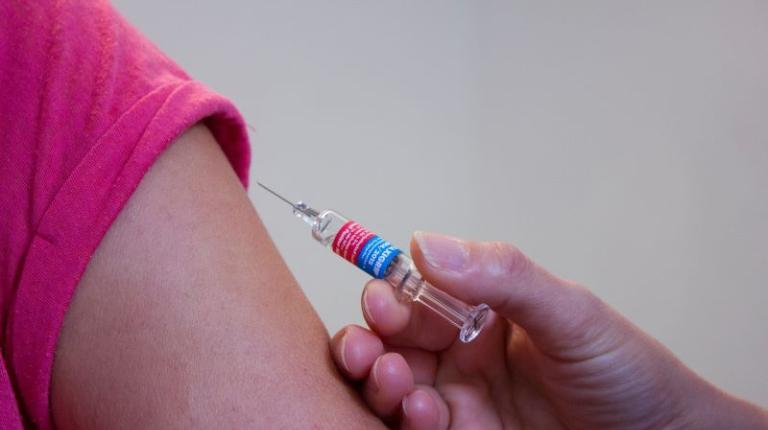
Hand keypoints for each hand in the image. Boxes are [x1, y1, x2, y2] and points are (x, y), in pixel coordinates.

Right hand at [330, 232, 767, 428]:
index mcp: (484, 309)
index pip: (418, 292)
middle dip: (368, 339)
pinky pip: (413, 426)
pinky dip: (404, 419)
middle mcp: (464, 351)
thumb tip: (430, 245)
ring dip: (378, 379)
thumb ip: (504, 277)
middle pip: (391, 340)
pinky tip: (422, 413)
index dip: (390, 293)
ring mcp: (461, 398)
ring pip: (391, 384)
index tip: (383, 299)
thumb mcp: (571, 314)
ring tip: (394, 381)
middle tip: (369, 347)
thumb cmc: (628, 374)